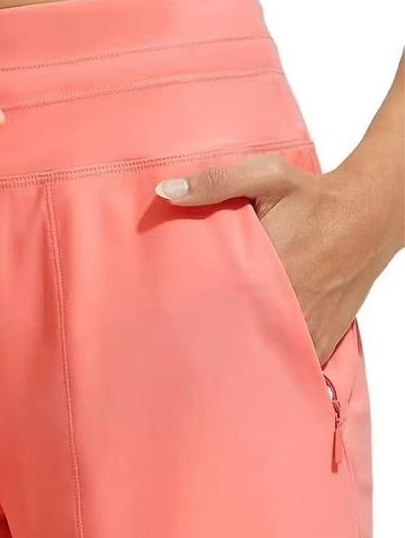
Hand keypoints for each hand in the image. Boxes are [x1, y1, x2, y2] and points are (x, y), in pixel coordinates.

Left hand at [155, 154, 398, 364]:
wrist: (369, 215)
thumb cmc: (315, 197)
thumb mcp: (267, 176)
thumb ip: (216, 183)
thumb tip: (168, 192)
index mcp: (267, 270)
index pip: (217, 306)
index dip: (193, 314)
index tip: (173, 317)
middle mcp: (289, 303)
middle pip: (239, 337)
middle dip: (214, 339)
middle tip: (189, 337)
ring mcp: (308, 324)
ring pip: (267, 354)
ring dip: (244, 354)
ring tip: (217, 353)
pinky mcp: (324, 334)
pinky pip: (295, 360)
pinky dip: (277, 360)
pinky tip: (257, 357)